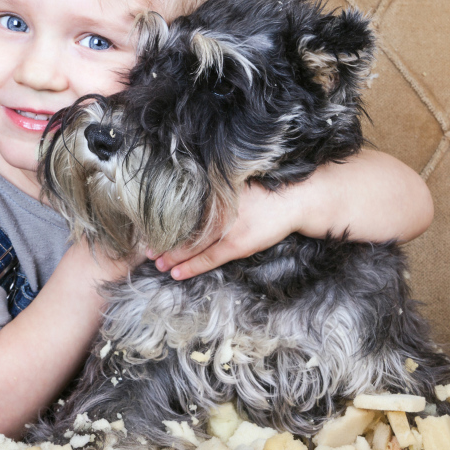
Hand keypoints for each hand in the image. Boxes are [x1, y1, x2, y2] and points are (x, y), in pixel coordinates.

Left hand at [148, 150, 432, 280]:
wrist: (309, 195)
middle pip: (184, 224)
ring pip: (193, 243)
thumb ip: (223, 184)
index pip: (186, 205)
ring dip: (171, 254)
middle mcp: (223, 203)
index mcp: (222, 187)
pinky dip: (191, 265)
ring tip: (152, 262)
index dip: (163, 216)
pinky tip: (175, 272)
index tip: (144, 222)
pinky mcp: (243, 242)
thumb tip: (200, 190)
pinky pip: (211, 257)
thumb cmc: (278, 185)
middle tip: (140, 247)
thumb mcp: (246, 178)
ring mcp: (232, 224)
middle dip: (162, 237)